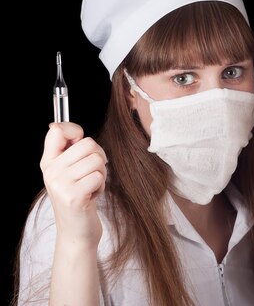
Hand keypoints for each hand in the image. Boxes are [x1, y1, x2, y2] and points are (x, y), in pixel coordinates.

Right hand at [40, 122, 106, 249]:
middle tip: (92, 173)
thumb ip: (69, 149)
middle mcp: (51, 171)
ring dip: (101, 174)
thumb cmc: (79, 197)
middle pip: (88, 143)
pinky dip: (101, 186)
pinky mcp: (73, 196)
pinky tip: (91, 196)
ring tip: (90, 186)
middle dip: (98, 157)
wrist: (76, 232)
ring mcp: (60, 184)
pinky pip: (99, 176)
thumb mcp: (69, 171)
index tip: (79, 140)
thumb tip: (61, 125)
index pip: (57, 130)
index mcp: (48, 162)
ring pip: (96, 160)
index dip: (75, 130)